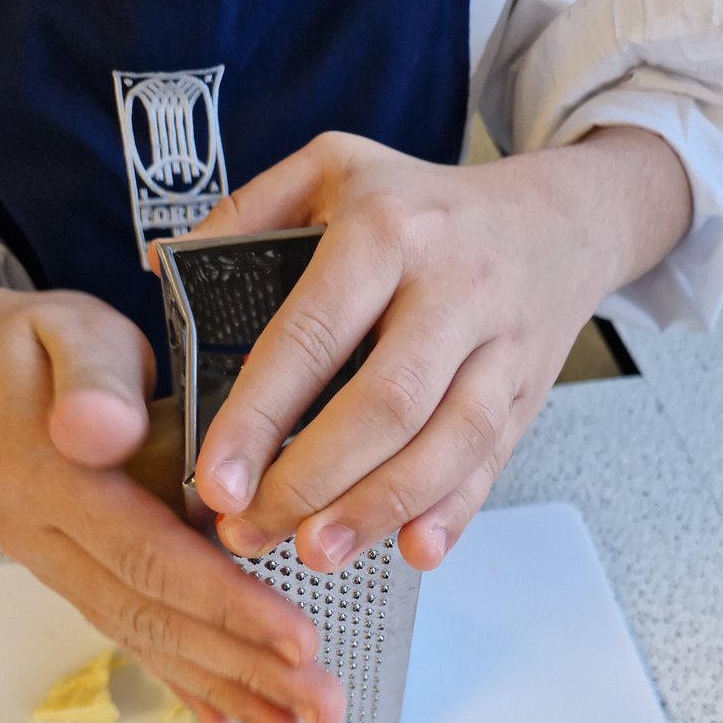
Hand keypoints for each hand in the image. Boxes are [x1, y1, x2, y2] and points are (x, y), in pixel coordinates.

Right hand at [0, 274, 344, 722]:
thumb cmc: (48, 349)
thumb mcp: (73, 335)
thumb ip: (91, 380)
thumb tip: (97, 428)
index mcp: (51, 481)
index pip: (149, 556)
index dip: (226, 603)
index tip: (299, 641)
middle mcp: (49, 539)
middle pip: (156, 616)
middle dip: (243, 666)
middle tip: (318, 704)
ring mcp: (61, 566)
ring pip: (149, 638)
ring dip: (224, 687)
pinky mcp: (80, 577)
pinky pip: (134, 634)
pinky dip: (185, 678)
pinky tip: (227, 715)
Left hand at [176, 128, 689, 572]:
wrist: (560, 220)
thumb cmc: (427, 206)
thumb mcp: (334, 170)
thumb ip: (247, 212)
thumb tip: (163, 267)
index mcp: (386, 230)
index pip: (312, 336)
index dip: (260, 417)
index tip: (217, 480)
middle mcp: (451, 287)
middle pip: (383, 403)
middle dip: (311, 480)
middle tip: (253, 531)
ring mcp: (498, 345)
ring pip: (447, 442)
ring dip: (378, 509)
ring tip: (315, 552)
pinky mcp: (526, 394)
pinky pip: (492, 461)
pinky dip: (454, 512)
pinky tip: (414, 550)